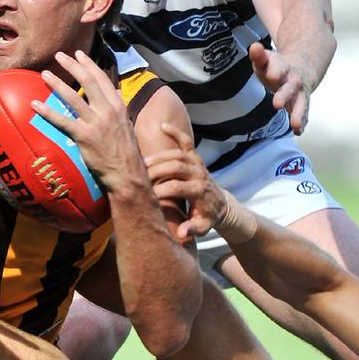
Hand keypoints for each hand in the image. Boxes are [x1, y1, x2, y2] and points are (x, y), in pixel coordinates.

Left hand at [31, 50, 146, 195]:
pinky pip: (62, 120)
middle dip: (72, 65)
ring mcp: (96, 123)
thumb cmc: (125, 152)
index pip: (102, 78)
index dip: (89, 64)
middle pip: (87, 81)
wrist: (127, 173)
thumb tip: (112, 96)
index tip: (79, 54)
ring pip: (73, 97)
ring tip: (45, 74)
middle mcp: (108, 110)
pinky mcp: (84, 136)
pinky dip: (47, 112)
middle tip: (59, 56)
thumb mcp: (126, 125)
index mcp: (118, 106)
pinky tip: (35, 105)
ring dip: (57, 83)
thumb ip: (116, 109)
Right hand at [143, 123, 226, 239]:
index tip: (145, 195)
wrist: (221, 205)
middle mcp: (199, 174)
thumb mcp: (203, 228)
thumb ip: (192, 230)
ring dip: (158, 156)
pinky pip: (187, 141)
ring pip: (177, 154)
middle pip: (175, 167)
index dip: (160, 190)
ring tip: (140, 162)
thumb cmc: (208, 217)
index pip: (177, 187)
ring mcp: (198, 163)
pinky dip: (176, 132)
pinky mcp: (196, 157)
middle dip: (155, 171)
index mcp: (200, 191)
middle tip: (137, 176)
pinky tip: (163, 126)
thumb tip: (181, 233)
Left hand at [249, 42, 310, 134]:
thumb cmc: (277, 67)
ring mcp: (299, 93)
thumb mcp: (266, 59)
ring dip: (298, 114)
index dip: (275, 71)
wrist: (301, 68)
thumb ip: (259, 55)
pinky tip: (299, 131)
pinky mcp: (302, 104)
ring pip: (301, 103)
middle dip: (284, 95)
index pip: (279, 68)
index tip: (271, 75)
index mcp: (283, 68)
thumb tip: (254, 47)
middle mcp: (294, 81)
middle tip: (276, 104)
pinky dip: (302, 122)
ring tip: (296, 125)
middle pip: (290, 88)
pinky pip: (304, 113)